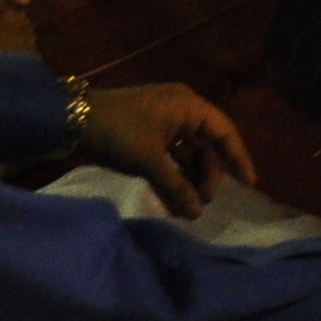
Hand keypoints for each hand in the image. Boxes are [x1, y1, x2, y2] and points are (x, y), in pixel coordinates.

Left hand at [70, 81, 255, 220]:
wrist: (71, 121)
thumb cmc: (118, 132)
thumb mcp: (148, 160)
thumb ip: (176, 186)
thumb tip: (196, 214)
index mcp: (189, 106)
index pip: (225, 132)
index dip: (238, 158)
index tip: (249, 184)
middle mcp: (182, 111)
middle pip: (207, 145)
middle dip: (207, 174)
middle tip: (202, 202)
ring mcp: (164, 122)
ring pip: (188, 153)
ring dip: (189, 178)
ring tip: (185, 205)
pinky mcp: (148, 135)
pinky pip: (171, 156)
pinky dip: (173, 175)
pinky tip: (172, 196)